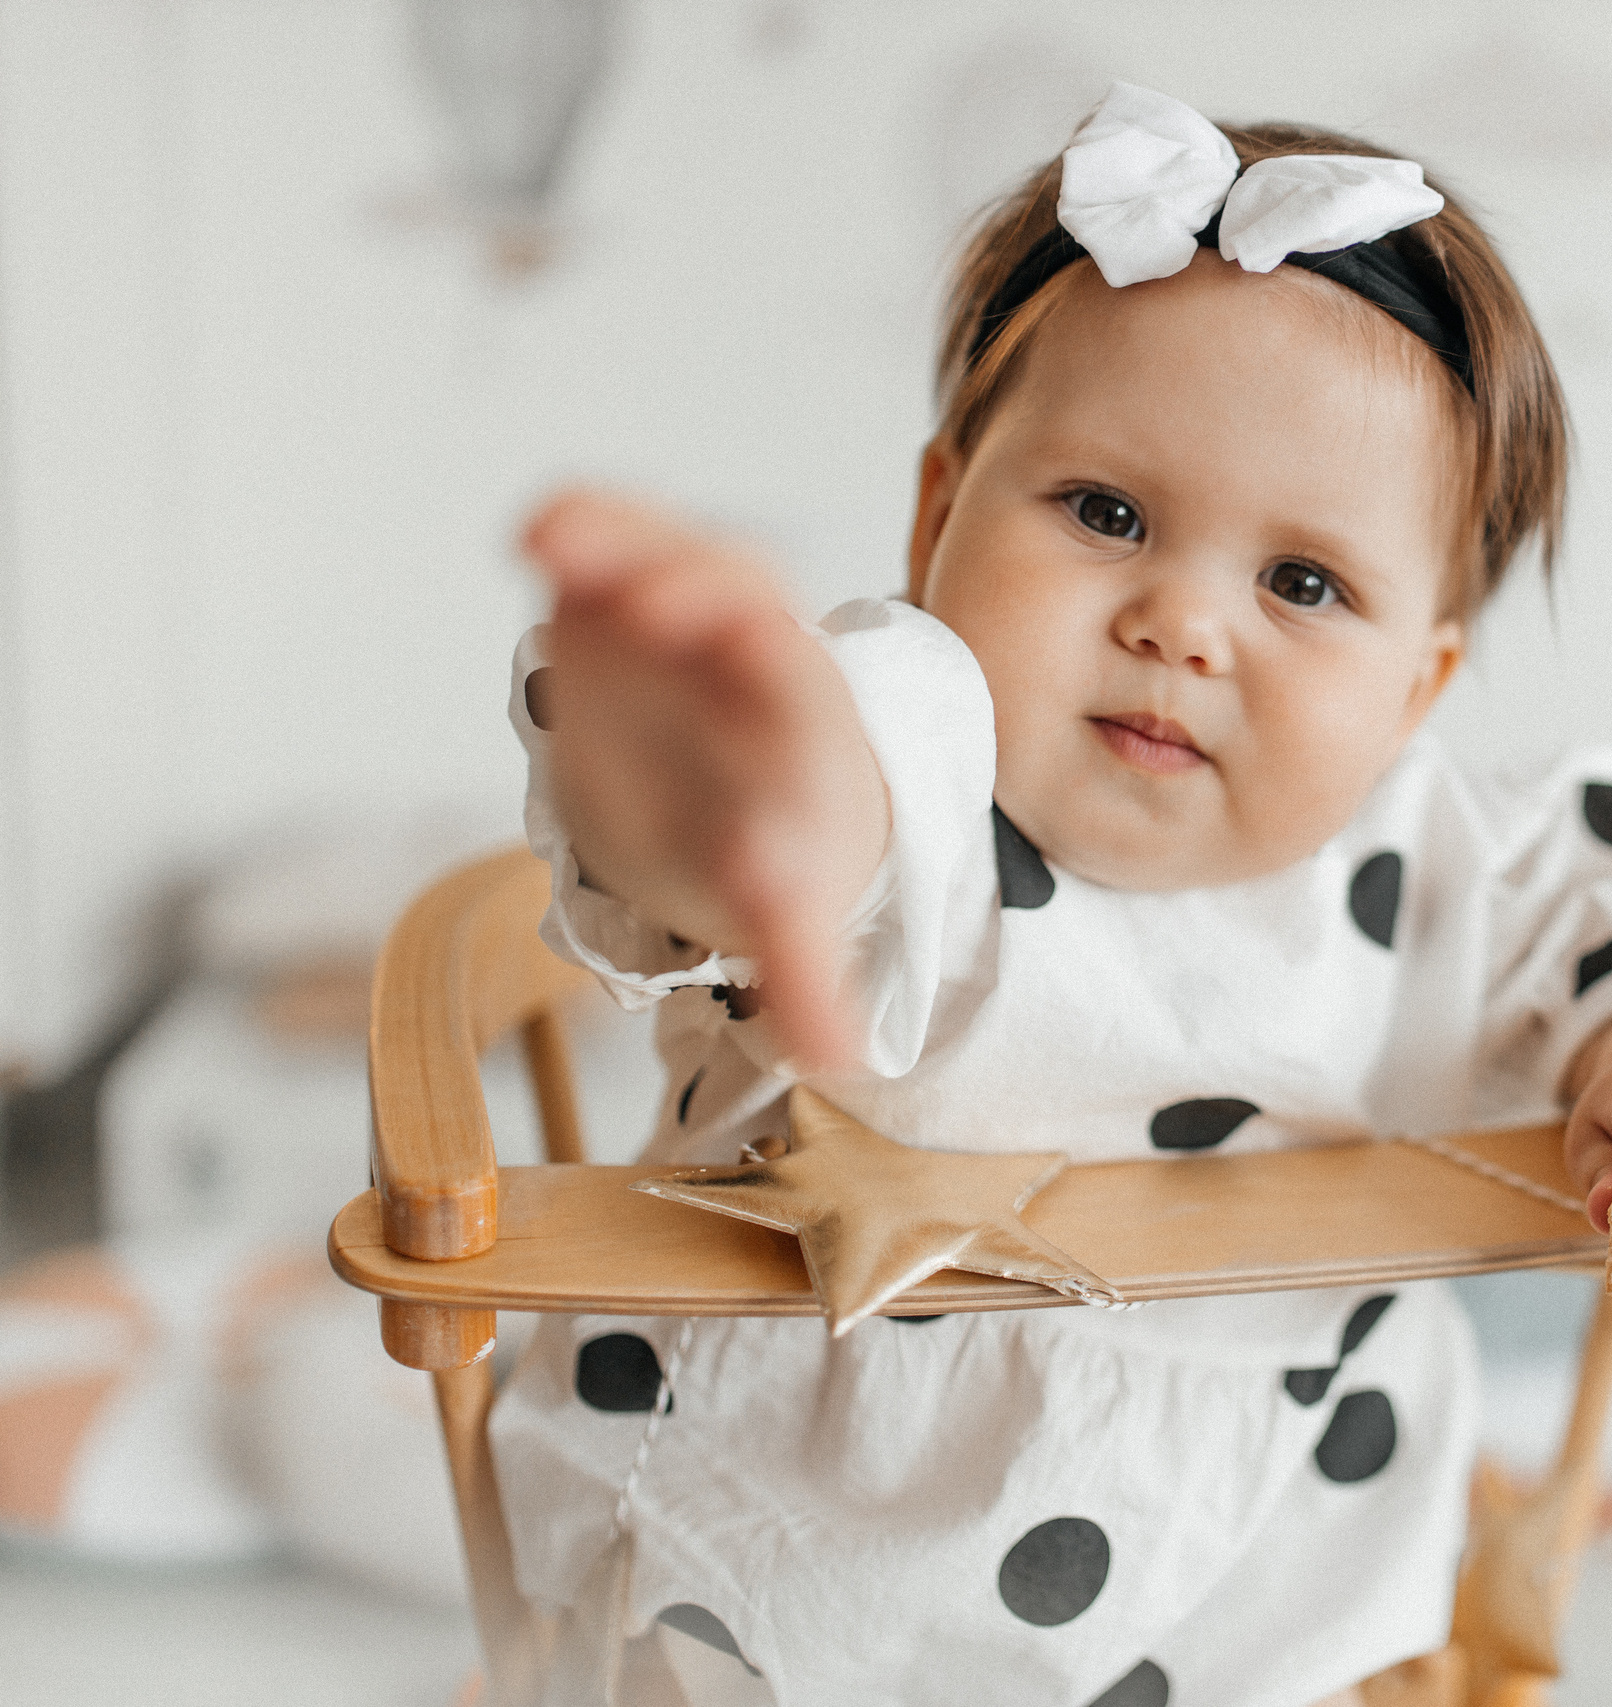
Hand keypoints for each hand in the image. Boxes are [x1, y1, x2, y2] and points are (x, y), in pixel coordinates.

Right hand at [522, 489, 887, 1072]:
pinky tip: (534, 536)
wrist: (738, 774)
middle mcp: (751, 652)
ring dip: (621, 540)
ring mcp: (684, 608)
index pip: (795, 690)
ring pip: (668, 550)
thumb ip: (807, 973)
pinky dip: (579, 527)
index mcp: (800, 730)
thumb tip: (842, 1060)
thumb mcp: (790, 908)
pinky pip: (607, 540)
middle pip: (739, 598)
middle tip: (645, 600)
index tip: (742, 659)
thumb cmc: (767, 836)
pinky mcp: (620, 589)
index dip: (767, 672)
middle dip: (692, 592)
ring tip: (554, 538)